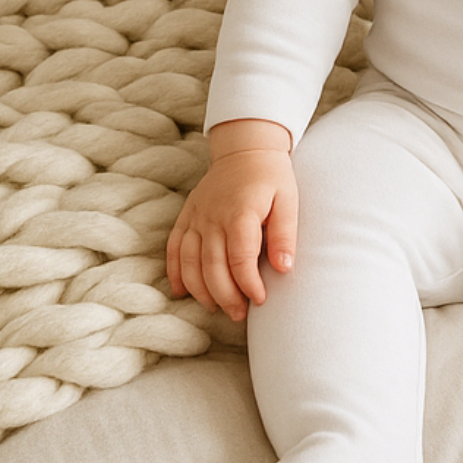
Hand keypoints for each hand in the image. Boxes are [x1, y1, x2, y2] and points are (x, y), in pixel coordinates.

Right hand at [167, 119, 296, 320]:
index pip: (241, 259)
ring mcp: (196, 217)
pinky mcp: (186, 216)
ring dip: (200, 290)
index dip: (249, 285)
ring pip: (189, 262)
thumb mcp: (288, 200)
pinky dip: (175, 272)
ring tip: (215, 308)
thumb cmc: (271, 176)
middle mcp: (212, 217)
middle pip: (212, 267)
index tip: (260, 300)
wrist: (245, 147)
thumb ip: (285, 234)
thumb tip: (284, 268)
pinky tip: (181, 291)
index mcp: (240, 214)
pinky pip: (174, 248)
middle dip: (225, 296)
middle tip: (239, 314)